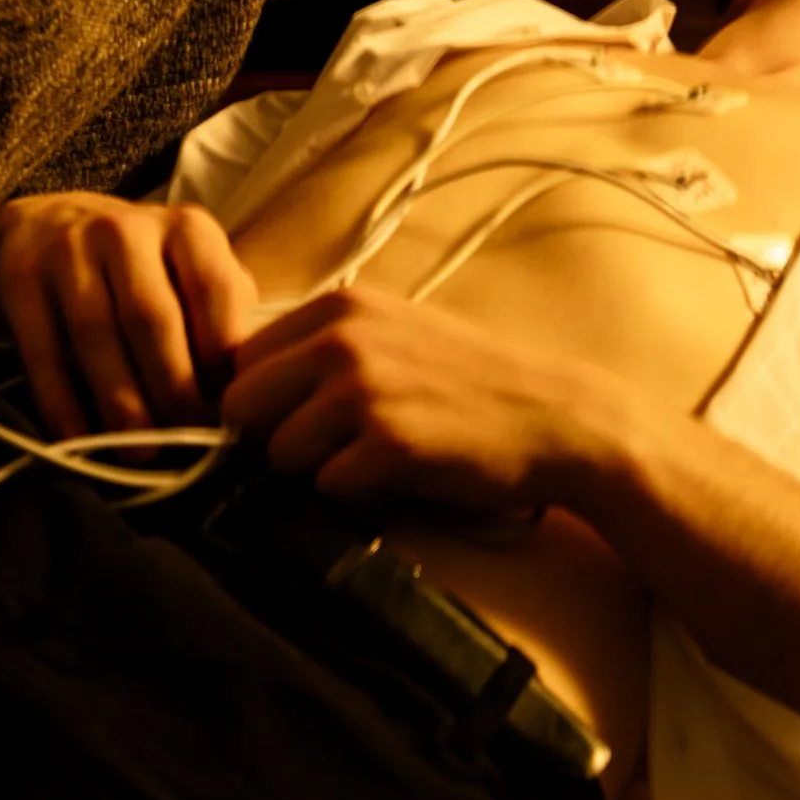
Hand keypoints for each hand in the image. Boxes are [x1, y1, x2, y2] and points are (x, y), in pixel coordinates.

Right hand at [0, 193, 259, 438]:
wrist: (46, 227)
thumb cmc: (144, 272)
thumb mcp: (193, 277)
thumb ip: (227, 318)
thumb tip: (252, 391)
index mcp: (186, 229)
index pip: (214, 291)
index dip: (223, 356)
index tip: (229, 412)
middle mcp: (126, 228)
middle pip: (153, 318)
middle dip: (172, 388)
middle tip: (185, 443)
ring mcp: (67, 248)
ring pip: (96, 335)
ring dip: (121, 402)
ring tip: (140, 451)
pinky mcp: (18, 276)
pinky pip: (41, 349)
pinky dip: (62, 401)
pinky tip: (80, 440)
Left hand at [220, 286, 629, 512]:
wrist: (559, 420)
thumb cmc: (474, 383)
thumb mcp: (393, 333)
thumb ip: (325, 345)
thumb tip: (247, 385)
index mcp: (338, 305)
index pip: (241, 357)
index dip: (261, 399)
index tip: (296, 418)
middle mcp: (342, 339)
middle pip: (240, 404)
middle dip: (270, 436)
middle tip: (324, 451)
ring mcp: (363, 391)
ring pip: (276, 451)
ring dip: (314, 469)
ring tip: (371, 460)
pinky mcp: (387, 445)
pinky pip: (326, 486)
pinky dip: (353, 493)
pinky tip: (398, 476)